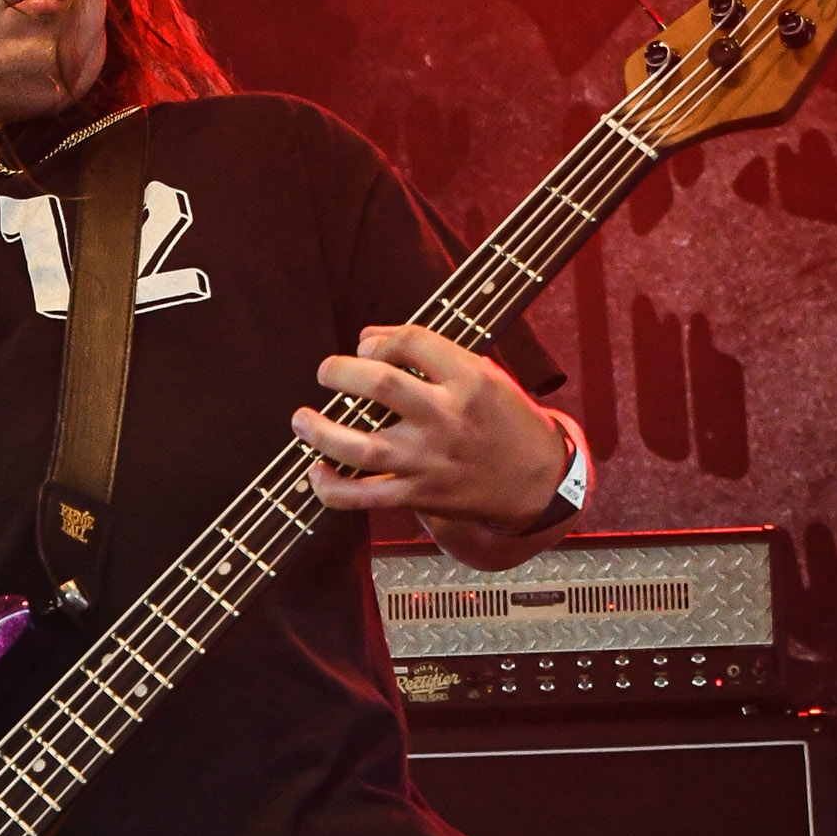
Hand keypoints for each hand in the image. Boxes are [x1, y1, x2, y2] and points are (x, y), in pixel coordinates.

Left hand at [293, 325, 571, 543]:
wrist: (536, 480)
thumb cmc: (504, 419)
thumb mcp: (483, 374)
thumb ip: (429, 353)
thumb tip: (366, 338)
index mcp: (467, 379)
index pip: (411, 342)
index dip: (378, 340)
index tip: (366, 349)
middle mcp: (446, 418)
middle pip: (379, 384)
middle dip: (340, 372)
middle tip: (326, 373)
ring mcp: (429, 460)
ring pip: (360, 447)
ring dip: (319, 431)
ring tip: (301, 419)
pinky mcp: (419, 495)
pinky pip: (362, 497)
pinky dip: (330, 488)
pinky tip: (315, 471)